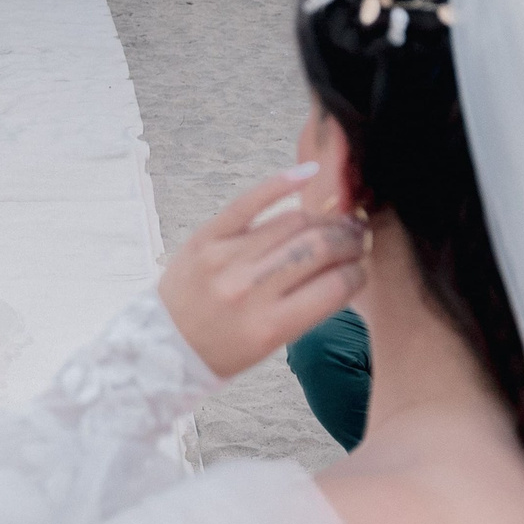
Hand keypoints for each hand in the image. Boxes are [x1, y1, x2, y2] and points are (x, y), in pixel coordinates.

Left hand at [159, 171, 369, 379]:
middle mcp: (248, 290)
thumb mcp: (271, 344)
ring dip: (325, 217)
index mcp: (270, 327)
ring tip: (335, 220)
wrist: (162, 346)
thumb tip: (346, 263)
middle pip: (319, 247)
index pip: (336, 286)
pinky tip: (309, 174)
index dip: (358, 271)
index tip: (361, 266)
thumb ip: (308, 305)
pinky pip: (249, 201)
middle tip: (357, 237)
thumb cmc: (222, 349)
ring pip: (293, 222)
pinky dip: (281, 183)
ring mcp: (225, 260)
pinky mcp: (206, 237)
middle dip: (348, 239)